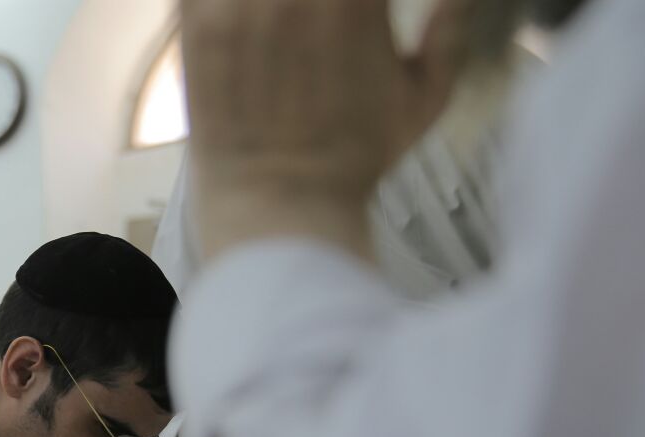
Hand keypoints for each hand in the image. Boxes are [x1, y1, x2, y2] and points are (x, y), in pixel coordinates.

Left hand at [181, 0, 468, 259]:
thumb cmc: (354, 160)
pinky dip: (220, 1)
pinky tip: (241, 16)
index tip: (352, 10)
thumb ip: (447, 35)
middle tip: (312, 13)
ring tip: (280, 16)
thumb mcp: (423, 100)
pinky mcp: (197, 26)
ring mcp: (240, 6)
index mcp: (356, 0)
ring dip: (265, 1)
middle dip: (308, 0)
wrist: (281, 207)